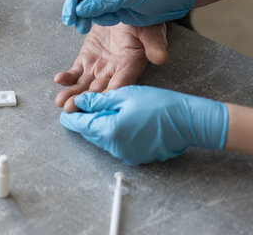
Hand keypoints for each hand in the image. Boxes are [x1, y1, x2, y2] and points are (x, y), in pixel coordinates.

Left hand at [54, 23, 167, 111]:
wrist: (124, 7)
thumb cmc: (142, 20)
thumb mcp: (150, 29)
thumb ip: (154, 44)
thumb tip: (162, 58)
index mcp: (131, 66)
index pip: (121, 84)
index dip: (109, 94)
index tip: (98, 103)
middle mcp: (114, 71)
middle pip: (99, 90)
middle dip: (85, 101)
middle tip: (71, 108)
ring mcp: (98, 67)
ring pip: (84, 85)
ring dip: (72, 94)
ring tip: (61, 101)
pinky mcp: (86, 59)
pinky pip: (75, 72)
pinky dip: (67, 77)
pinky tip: (59, 79)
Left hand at [60, 85, 227, 164]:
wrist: (188, 122)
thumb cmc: (159, 105)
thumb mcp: (124, 95)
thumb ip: (97, 101)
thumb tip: (78, 102)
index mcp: (108, 130)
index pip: (80, 124)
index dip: (71, 115)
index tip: (64, 107)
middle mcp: (114, 147)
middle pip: (89, 132)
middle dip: (85, 119)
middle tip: (83, 104)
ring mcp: (124, 155)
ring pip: (102, 138)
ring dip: (99, 125)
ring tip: (104, 109)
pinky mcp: (134, 156)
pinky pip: (116, 143)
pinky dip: (113, 132)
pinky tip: (121, 119)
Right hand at [62, 0, 198, 31]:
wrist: (171, 0)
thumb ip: (104, 0)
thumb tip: (81, 9)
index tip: (73, 14)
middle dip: (76, 10)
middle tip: (72, 22)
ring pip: (84, 6)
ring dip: (85, 17)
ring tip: (86, 26)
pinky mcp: (109, 6)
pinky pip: (94, 14)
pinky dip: (96, 20)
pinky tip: (110, 21)